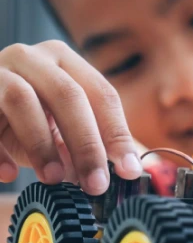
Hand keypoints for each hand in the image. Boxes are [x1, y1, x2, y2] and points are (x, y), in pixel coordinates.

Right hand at [0, 40, 141, 194]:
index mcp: (66, 62)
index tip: (129, 170)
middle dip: (86, 144)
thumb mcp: (64, 123)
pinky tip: (8, 175)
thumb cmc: (31, 115)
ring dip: (42, 144)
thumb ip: (92, 143)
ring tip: (54, 178)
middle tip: (96, 184)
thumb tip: (122, 175)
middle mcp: (32, 58)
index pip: (102, 94)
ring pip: (21, 100)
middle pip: (67, 95)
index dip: (118, 134)